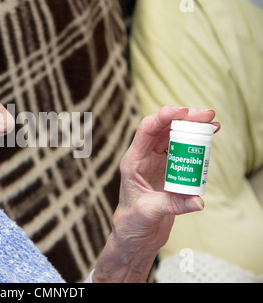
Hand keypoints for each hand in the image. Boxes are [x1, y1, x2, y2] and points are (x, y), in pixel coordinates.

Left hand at [93, 106, 219, 281]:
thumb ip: (172, 205)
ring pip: (173, 136)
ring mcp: (156, 162)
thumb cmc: (133, 222)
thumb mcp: (149, 212)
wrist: (135, 234)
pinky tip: (209, 137)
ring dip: (191, 128)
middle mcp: (144, 157)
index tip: (184, 111)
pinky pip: (182, 150)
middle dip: (184, 119)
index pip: (146, 131)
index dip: (163, 117)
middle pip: (163, 129)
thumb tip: (198, 200)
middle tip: (207, 116)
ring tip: (212, 124)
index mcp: (133, 161)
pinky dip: (195, 143)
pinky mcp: (168, 170)